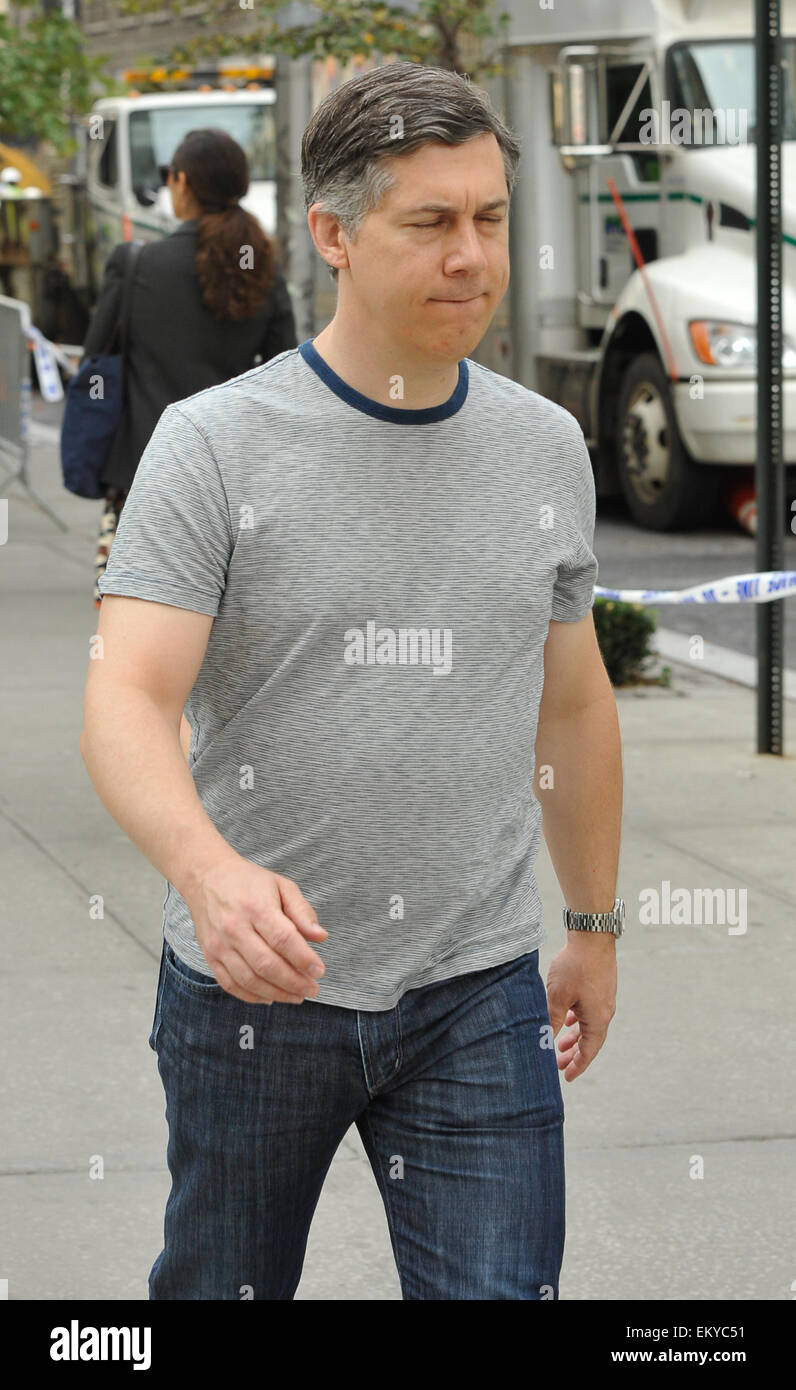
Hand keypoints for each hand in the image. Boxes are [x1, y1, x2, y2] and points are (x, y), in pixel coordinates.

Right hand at [184, 853, 327, 1004]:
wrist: (206, 877)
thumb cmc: (248, 881)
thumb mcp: (281, 885)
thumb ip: (302, 911)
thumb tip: (320, 937)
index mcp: (256, 907)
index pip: (283, 939)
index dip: (303, 959)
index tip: (319, 971)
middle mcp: (235, 928)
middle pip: (266, 964)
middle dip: (293, 982)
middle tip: (312, 988)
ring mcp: (219, 944)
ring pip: (249, 979)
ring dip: (276, 993)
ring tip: (296, 996)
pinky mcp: (210, 956)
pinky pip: (230, 984)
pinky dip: (252, 996)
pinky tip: (270, 997)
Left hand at [546, 934, 616, 1080]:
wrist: (592, 935)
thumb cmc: (575, 967)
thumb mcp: (558, 997)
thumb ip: (551, 1021)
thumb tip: (543, 1042)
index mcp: (598, 1018)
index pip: (589, 1050)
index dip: (578, 1065)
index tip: (567, 1078)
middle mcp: (604, 1011)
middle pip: (590, 1040)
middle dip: (574, 1053)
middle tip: (559, 1063)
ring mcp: (603, 999)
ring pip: (588, 1025)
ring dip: (575, 1036)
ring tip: (561, 1043)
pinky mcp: (599, 987)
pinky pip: (589, 1011)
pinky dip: (577, 1019)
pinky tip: (566, 1018)